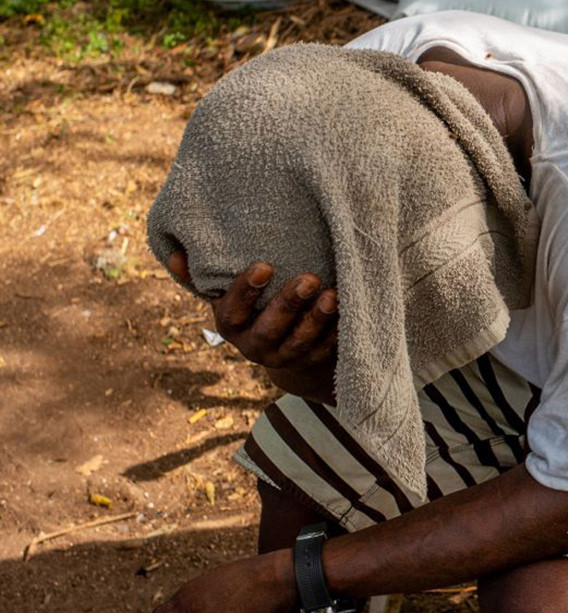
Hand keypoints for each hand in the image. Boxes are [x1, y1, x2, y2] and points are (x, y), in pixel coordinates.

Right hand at [168, 251, 337, 403]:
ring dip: (317, 319)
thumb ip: (202, 275)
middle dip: (290, 303)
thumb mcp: (225, 295)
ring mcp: (284, 356)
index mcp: (230, 326)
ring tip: (333, 295)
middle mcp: (255, 345)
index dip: (245, 291)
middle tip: (309, 278)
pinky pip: (325, 349)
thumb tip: (174, 252)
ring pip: (301, 342)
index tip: (264, 266)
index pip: (232, 311)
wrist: (279, 348)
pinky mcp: (311, 360)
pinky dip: (337, 332)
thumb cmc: (250, 308)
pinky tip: (348, 311)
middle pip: (271, 327)